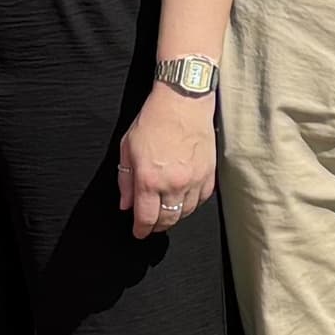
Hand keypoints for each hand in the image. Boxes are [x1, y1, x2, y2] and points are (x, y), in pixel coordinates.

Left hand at [116, 81, 218, 237]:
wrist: (183, 102)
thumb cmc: (155, 120)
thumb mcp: (128, 148)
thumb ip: (125, 180)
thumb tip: (126, 204)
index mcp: (149, 179)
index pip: (145, 218)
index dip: (141, 230)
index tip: (139, 232)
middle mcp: (173, 184)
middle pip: (167, 220)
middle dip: (157, 227)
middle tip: (151, 225)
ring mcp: (194, 180)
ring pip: (185, 213)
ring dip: (175, 217)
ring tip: (167, 212)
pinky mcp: (209, 174)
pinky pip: (202, 200)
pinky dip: (192, 204)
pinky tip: (184, 200)